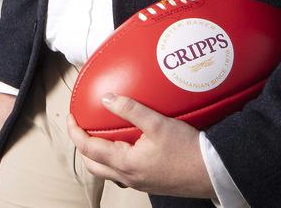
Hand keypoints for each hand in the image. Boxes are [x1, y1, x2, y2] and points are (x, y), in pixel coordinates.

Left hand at [67, 93, 216, 198]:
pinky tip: (128, 142)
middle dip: (83, 145)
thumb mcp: (158, 123)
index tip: (70, 117)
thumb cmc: (186, 149)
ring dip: (99, 152)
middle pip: (94, 164)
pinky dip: (115, 156)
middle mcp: (128, 176)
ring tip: (102, 131)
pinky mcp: (149, 181)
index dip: (75, 132)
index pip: (88, 148)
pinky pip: (123, 170)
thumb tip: (107, 98)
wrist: (211, 172)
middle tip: (83, 125)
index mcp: (125, 163)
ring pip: (108, 169)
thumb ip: (131, 109)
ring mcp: (138, 181)